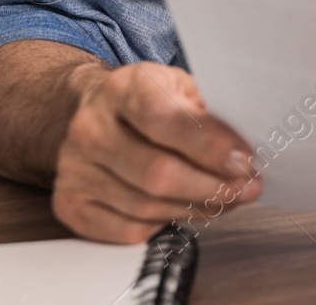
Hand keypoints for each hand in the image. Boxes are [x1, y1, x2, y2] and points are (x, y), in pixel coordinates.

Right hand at [52, 61, 262, 241]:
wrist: (94, 111)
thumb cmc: (150, 100)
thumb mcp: (181, 87)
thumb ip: (209, 113)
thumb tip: (243, 154)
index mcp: (122, 88)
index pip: (167, 121)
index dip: (211, 147)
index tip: (245, 161)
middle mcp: (90, 127)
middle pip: (158, 173)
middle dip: (212, 186)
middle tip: (246, 188)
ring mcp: (74, 167)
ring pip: (147, 206)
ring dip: (196, 208)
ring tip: (224, 198)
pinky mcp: (69, 202)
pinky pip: (126, 229)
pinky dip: (164, 225)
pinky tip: (183, 209)